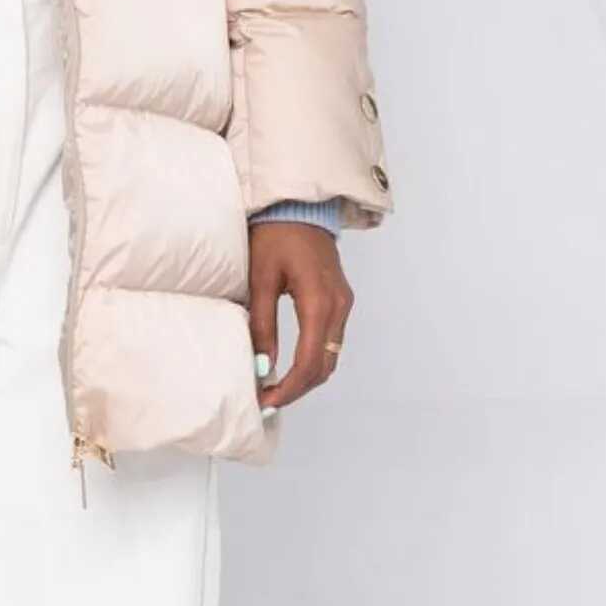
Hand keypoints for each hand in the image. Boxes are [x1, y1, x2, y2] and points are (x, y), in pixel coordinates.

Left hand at [249, 220, 352, 410]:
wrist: (299, 205)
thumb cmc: (276, 234)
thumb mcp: (261, 279)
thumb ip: (262, 324)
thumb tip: (262, 366)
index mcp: (320, 302)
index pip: (309, 362)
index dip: (288, 388)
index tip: (266, 401)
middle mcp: (339, 307)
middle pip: (324, 366)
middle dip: (297, 389)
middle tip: (267, 400)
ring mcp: (343, 304)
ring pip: (330, 358)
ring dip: (305, 378)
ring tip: (275, 387)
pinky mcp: (340, 301)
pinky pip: (331, 343)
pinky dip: (313, 361)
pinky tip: (290, 366)